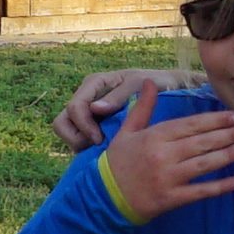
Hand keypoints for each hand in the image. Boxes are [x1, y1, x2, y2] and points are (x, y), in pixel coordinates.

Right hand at [50, 66, 165, 155]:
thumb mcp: (139, 85)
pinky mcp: (94, 124)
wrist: (171, 88)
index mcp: (94, 83)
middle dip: (75, 137)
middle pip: (62, 121)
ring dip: (78, 143)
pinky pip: (80, 138)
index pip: (74, 107)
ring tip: (101, 149)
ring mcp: (89, 111)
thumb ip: (118, 96)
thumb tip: (95, 109)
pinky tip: (104, 151)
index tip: (100, 139)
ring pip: (67, 131)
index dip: (83, 125)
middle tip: (98, 145)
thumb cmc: (156, 82)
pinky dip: (86, 146)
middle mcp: (88, 96)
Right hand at [96, 106, 233, 221]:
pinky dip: (219, 187)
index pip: (190, 125)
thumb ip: (142, 107)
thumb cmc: (118, 162)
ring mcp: (168, 178)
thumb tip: (149, 82)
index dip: (214, 120)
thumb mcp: (127, 131)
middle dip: (229, 135)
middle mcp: (163, 155)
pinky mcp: (171, 198)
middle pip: (202, 143)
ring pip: (204, 165)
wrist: (103, 196)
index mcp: (154, 137)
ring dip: (229, 156)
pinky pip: (199, 192)